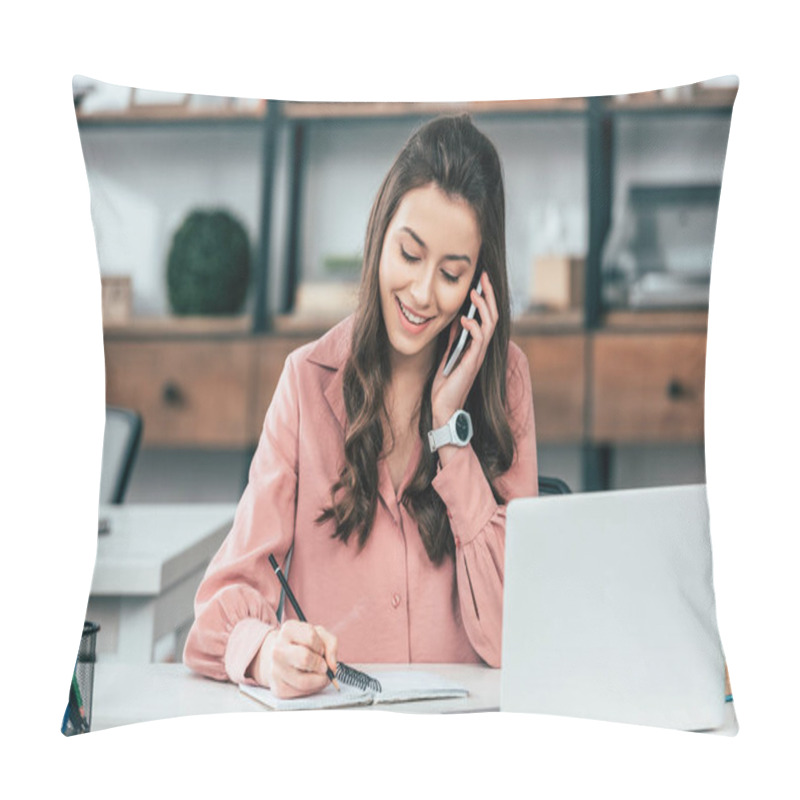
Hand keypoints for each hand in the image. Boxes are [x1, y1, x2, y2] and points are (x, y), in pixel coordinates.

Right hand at [249, 620, 338, 697]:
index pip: (311, 637)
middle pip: (305, 659)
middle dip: (321, 664)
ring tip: (318, 674)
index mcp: (288, 630)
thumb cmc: (303, 645)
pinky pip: (301, 693)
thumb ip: (331, 644)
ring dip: (319, 680)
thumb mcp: (319, 635)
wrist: (282, 658)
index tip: (319, 650)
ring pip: (305, 681)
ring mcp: (275, 670)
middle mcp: (278, 649)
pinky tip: (309, 680)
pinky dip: (312, 689)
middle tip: (323, 665)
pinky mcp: (278, 688)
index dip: (321, 646)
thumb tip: (332, 665)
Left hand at [431, 271, 498, 428]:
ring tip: (474, 293)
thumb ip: (454, 338)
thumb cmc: (445, 384)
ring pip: (489, 326)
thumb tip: (455, 319)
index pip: (486, 318)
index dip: (485, 299)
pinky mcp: (472, 363)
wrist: (443, 407)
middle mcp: (481, 349)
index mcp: (476, 346)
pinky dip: (473, 327)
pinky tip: (464, 319)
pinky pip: (479, 340)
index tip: (479, 281)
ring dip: (482, 308)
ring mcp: (478, 356)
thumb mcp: (448, 354)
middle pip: (492, 317)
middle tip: (483, 278)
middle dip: (488, 296)